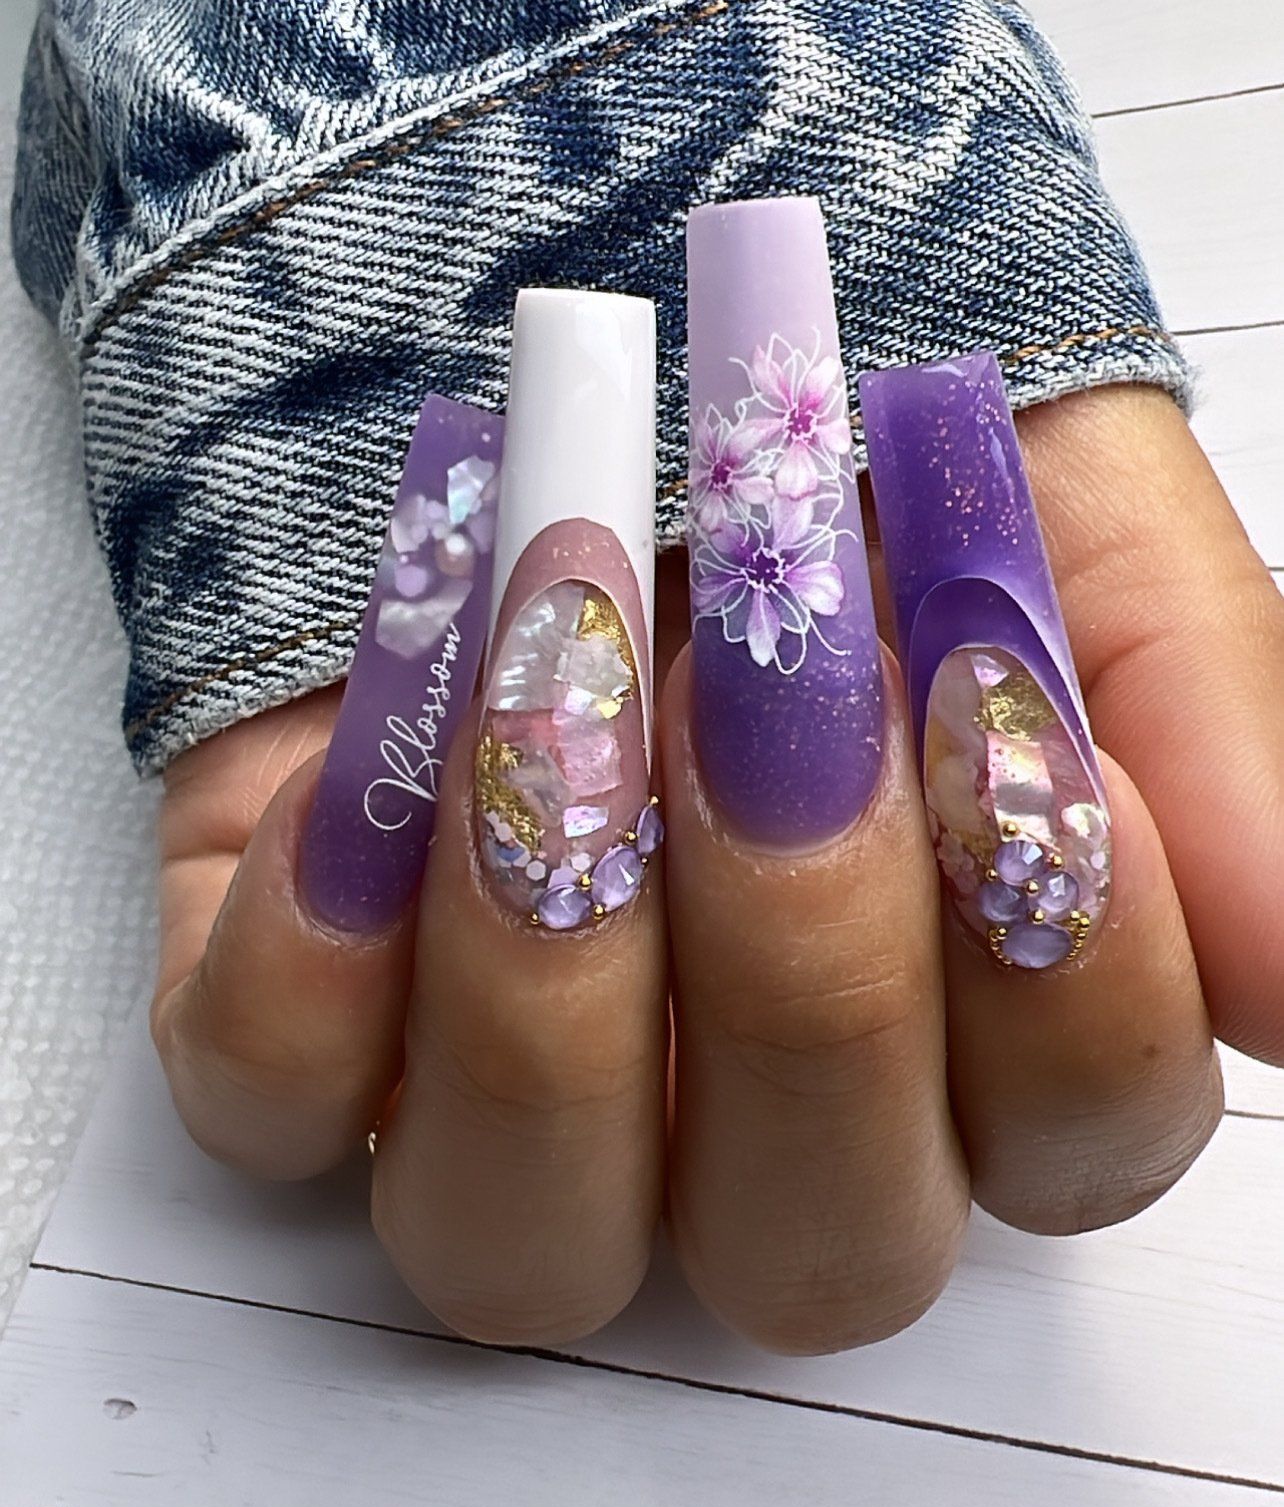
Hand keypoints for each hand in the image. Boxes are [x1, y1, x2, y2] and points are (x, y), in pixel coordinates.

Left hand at [152, 386, 1283, 1352]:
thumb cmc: (832, 407)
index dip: (1058, 973)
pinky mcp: (299, 1010)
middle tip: (782, 686)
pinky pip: (278, 1105)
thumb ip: (1205, 723)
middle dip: (808, 971)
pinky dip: (317, 959)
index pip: (1070, 1142)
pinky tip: (380, 764)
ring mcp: (510, 1087)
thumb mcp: (1061, 509)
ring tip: (565, 697)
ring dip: (553, 985)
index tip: (1000, 701)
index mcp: (969, 1017)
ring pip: (526, 1245)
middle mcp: (743, 1109)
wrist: (579, 257)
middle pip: (813, 1248)